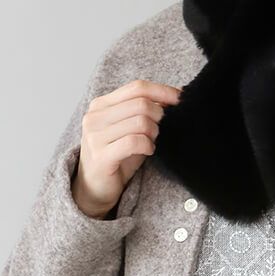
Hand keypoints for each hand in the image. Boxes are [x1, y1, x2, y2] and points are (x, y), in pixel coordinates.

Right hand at [72, 79, 181, 217]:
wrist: (95, 188)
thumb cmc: (117, 157)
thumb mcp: (130, 128)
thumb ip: (145, 110)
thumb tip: (175, 95)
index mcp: (101, 104)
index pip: (137, 87)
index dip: (162, 91)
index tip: (180, 99)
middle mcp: (94, 117)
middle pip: (141, 103)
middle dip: (159, 116)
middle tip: (159, 131)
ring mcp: (95, 136)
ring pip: (140, 122)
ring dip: (154, 133)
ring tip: (151, 142)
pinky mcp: (100, 156)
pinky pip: (134, 142)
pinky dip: (148, 146)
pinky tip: (148, 151)